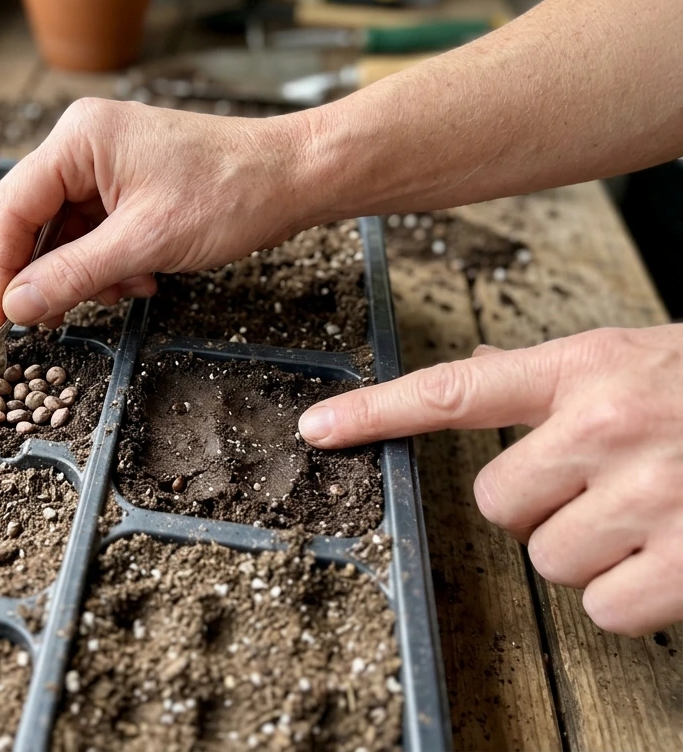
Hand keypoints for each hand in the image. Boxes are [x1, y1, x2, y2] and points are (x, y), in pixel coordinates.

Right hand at [0, 98, 311, 328]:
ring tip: (124, 292)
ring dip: (85, 272)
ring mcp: (108, 160)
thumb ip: (73, 275)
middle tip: (53, 319)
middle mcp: (85, 143)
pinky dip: (109, 262)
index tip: (1, 318)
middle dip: (47, 272)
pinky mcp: (130, 180)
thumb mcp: (145, 243)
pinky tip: (141, 278)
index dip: (2, 268)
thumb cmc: (232, 192)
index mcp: (79, 140)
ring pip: (66, 230)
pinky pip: (96, 229)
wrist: (296, 177)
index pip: (13, 208)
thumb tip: (18, 305)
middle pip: (34, 218)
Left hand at [298, 325, 682, 635]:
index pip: (453, 391)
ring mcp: (649, 494)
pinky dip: (630, 598)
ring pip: (548, 558)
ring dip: (589, 551)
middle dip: (539, 507)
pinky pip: (603, 608)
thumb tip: (481, 371)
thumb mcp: (632, 358)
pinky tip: (667, 556)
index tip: (317, 430)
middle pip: (497, 505)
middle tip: (599, 486)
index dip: (373, 411)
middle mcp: (605, 427)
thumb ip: (551, 374)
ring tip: (646, 513)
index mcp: (585, 368)